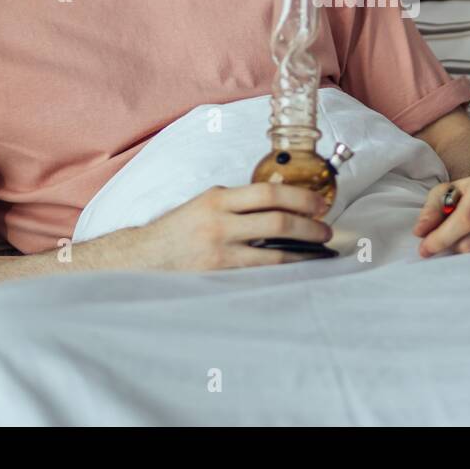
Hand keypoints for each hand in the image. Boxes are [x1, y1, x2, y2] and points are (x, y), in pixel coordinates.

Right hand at [121, 182, 333, 270]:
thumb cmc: (177, 230)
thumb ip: (235, 204)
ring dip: (303, 253)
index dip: (299, 197)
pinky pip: (260, 274)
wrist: (142, 258)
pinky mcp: (218, 276)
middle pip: (277, 220)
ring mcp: (219, 251)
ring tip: (318, 252)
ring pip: (274, 253)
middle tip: (327, 230)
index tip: (319, 203)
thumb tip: (279, 204)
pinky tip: (296, 271)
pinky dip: (282, 272)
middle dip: (309, 226)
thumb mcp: (204, 205)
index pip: (268, 192)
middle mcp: (219, 222)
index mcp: (217, 199)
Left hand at [412, 169, 469, 256]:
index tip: (424, 250)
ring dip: (467, 257)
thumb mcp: (444, 193)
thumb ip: (431, 210)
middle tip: (440, 249)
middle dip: (451, 249)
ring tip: (461, 244)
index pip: (466, 218)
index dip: (442, 237)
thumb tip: (421, 232)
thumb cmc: (465, 196)